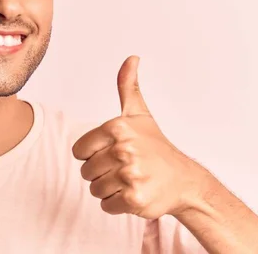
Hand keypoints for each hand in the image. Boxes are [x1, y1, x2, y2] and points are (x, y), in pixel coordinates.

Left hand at [71, 55, 206, 218]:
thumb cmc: (156, 146)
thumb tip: (131, 58)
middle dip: (101, 173)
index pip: (79, 151)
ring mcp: (129, 175)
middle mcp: (123, 149)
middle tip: (124, 169)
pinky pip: (106, 205)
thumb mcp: (139, 114)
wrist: (183, 180)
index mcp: (116, 127)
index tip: (112, 153)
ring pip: (94, 189)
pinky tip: (134, 193)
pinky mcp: (134, 198)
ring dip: (109, 189)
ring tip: (129, 180)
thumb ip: (128, 86)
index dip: (92, 155)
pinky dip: (117, 204)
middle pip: (86, 171)